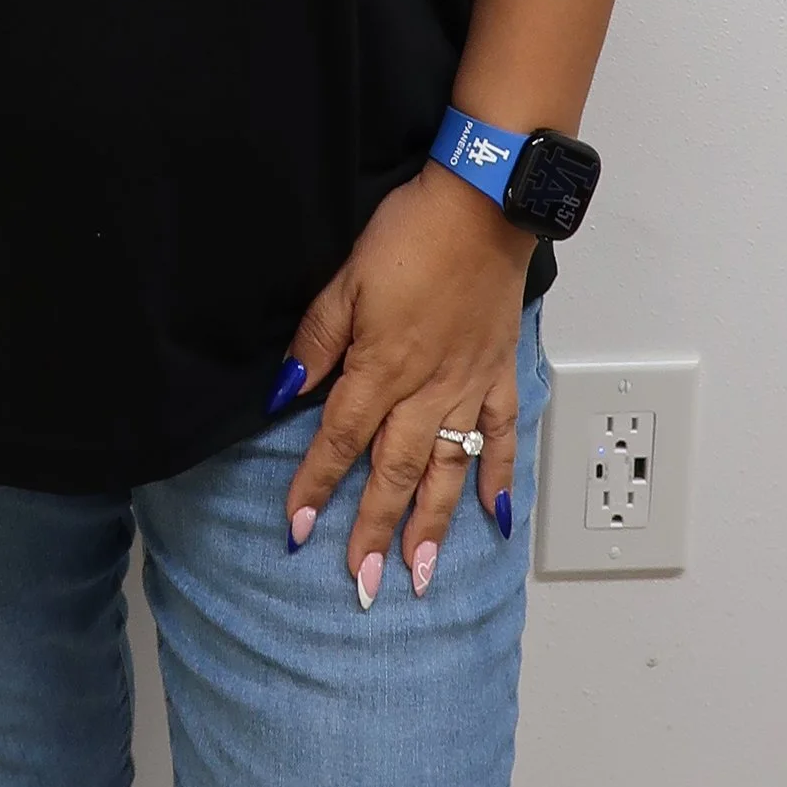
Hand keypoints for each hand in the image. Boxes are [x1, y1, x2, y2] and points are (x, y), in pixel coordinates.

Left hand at [280, 165, 529, 603]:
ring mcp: (468, 386)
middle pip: (394, 471)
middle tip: (361, 583)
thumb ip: (316, 340)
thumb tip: (284, 392)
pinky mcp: (499, 373)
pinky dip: (499, 476)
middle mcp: (427, 389)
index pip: (340, 439)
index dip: (315, 485)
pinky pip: (501, 436)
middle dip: (374, 529)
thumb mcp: (346, 279)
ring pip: (447, 469)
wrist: (482, 204)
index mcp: (382, 366)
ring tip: (420, 574)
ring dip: (433, 525)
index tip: (295, 530)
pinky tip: (494, 516)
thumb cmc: (410, 233)